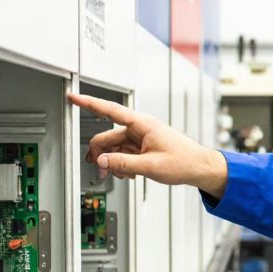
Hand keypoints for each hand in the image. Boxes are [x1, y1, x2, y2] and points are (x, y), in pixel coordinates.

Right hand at [68, 93, 228, 196]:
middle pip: (107, 137)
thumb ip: (123, 163)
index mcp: (143, 124)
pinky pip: (123, 154)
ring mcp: (141, 138)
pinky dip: (122, 165)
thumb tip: (102, 161)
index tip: (73, 96)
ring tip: (125, 175)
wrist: (199, 168)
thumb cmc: (184, 162)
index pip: (110, 110)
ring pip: (115, 148)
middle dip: (101, 154)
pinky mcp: (143, 147)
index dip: (89, 103)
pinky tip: (131, 174)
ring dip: (114, 163)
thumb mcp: (151, 166)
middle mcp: (140, 128)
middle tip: (102, 170)